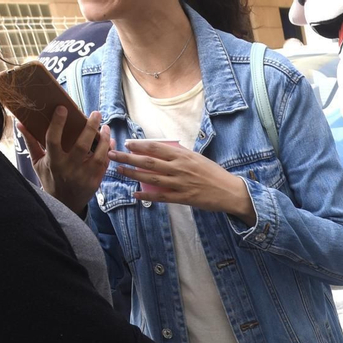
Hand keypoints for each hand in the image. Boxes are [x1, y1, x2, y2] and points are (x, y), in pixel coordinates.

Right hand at [26, 107, 109, 214]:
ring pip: (98, 156)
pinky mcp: (95, 182)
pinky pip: (104, 165)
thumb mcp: (37, 162)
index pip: (53, 139)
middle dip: (90, 128)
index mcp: (53, 162)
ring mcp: (83, 177)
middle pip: (81, 146)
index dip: (57, 123)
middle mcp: (68, 169)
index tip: (63, 108)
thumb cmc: (49, 178)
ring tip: (105, 126)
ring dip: (104, 140)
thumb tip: (20, 122)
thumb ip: (31, 142)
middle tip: (96, 114)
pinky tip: (109, 141)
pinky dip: (108, 152)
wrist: (64, 204)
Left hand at [110, 141, 254, 219]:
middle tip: (112, 154)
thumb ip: (179, 155)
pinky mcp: (183, 197)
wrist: (230, 191)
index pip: (156, 148)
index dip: (139, 145)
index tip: (126, 144)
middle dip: (128, 158)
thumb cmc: (214, 173)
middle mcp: (179, 168)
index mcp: (183, 155)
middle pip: (148, 162)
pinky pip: (161, 196)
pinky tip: (136, 194)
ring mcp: (180, 183)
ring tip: (119, 171)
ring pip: (151, 178)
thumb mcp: (197, 158)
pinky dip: (147, 196)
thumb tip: (162, 151)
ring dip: (133, 174)